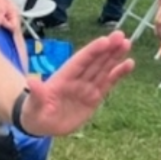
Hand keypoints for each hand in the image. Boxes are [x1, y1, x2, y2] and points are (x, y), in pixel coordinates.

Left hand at [17, 31, 134, 136]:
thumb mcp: (33, 105)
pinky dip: (118, 74)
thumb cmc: (34, 112)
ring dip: (115, 56)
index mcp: (62, 78)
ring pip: (103, 68)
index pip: (79, 62)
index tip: (105, 40)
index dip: (92, 51)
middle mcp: (76, 79)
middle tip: (121, 35)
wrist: (40, 124)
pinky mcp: (94, 97)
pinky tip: (129, 64)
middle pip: (94, 61)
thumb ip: (36, 94)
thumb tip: (31, 81)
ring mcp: (86, 87)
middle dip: (107, 49)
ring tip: (126, 43)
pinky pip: (108, 83)